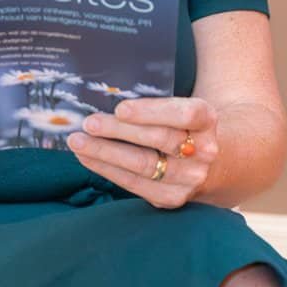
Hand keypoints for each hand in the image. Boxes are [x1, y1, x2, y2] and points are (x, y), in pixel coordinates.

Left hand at [66, 96, 219, 208]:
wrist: (209, 163)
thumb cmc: (180, 125)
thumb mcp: (180, 106)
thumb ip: (154, 100)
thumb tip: (110, 88)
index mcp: (207, 119)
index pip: (184, 114)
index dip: (152, 112)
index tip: (120, 108)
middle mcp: (204, 151)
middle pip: (159, 139)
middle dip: (119, 131)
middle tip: (88, 123)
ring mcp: (189, 178)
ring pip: (144, 165)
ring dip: (106, 153)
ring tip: (78, 142)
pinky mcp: (172, 198)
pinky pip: (135, 184)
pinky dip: (108, 170)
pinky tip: (88, 158)